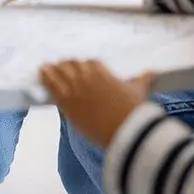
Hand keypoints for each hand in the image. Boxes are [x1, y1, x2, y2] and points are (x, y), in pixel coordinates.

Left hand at [39, 60, 155, 148]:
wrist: (125, 131)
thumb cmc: (133, 110)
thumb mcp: (139, 91)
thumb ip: (143, 79)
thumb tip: (153, 72)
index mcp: (101, 70)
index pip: (88, 62)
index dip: (83, 65)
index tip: (80, 67)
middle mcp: (85, 75)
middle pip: (71, 65)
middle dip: (67, 67)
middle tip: (62, 68)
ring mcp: (74, 88)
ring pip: (58, 73)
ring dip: (52, 70)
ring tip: (45, 68)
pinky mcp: (66, 101)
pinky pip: (51, 85)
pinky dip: (44, 78)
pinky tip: (40, 74)